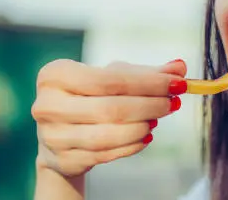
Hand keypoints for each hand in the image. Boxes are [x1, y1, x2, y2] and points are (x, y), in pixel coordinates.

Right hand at [31, 59, 186, 176]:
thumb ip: (147, 73)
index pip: (109, 79)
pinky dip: (132, 145)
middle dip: (150, 105)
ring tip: (158, 119)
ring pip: (109, 134)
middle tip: (173, 102)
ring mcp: (52, 136)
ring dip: (142, 126)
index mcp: (55, 75)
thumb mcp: (113, 78)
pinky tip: (146, 135)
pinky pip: (106, 154)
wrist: (60, 134)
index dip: (148, 82)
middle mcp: (47, 105)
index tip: (178, 83)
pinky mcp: (62, 160)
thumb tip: (180, 67)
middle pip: (111, 107)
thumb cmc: (90, 97)